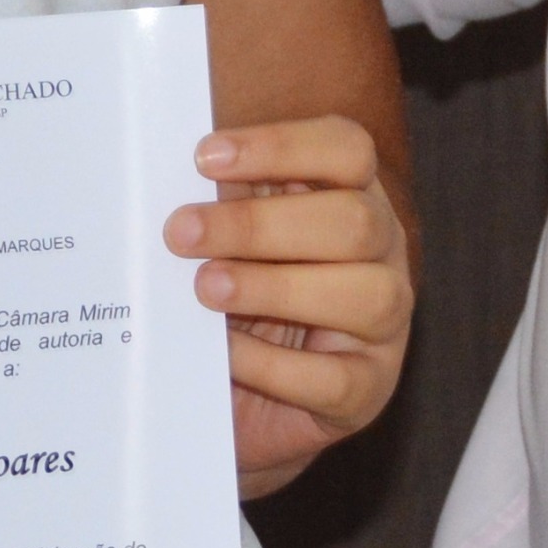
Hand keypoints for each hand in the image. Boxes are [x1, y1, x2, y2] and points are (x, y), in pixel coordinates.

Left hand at [165, 115, 413, 498]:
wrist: (241, 400)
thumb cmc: (236, 301)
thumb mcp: (228, 243)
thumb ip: (217, 202)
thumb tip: (162, 168)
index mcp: (354, 196)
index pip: (347, 150)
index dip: (282, 146)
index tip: (205, 157)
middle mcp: (384, 254)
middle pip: (354, 220)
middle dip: (259, 224)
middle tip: (182, 233)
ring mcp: (384, 325)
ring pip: (364, 294)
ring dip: (273, 287)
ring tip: (205, 288)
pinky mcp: (367, 391)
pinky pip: (334, 377)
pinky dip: (273, 363)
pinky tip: (226, 352)